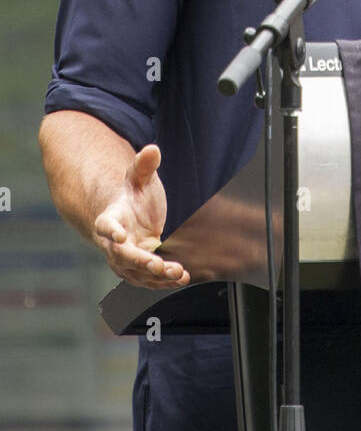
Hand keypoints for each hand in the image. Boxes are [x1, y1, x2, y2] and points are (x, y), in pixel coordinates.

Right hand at [93, 144, 189, 288]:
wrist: (127, 216)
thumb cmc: (132, 195)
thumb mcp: (138, 178)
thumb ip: (143, 166)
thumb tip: (152, 150)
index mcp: (109, 219)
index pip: (106, 226)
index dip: (111, 232)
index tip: (120, 236)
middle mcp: (114, 244)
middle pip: (123, 256)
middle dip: (140, 262)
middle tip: (157, 265)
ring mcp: (126, 260)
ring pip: (137, 272)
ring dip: (156, 275)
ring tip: (178, 273)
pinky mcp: (139, 269)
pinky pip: (149, 278)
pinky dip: (164, 281)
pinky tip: (182, 278)